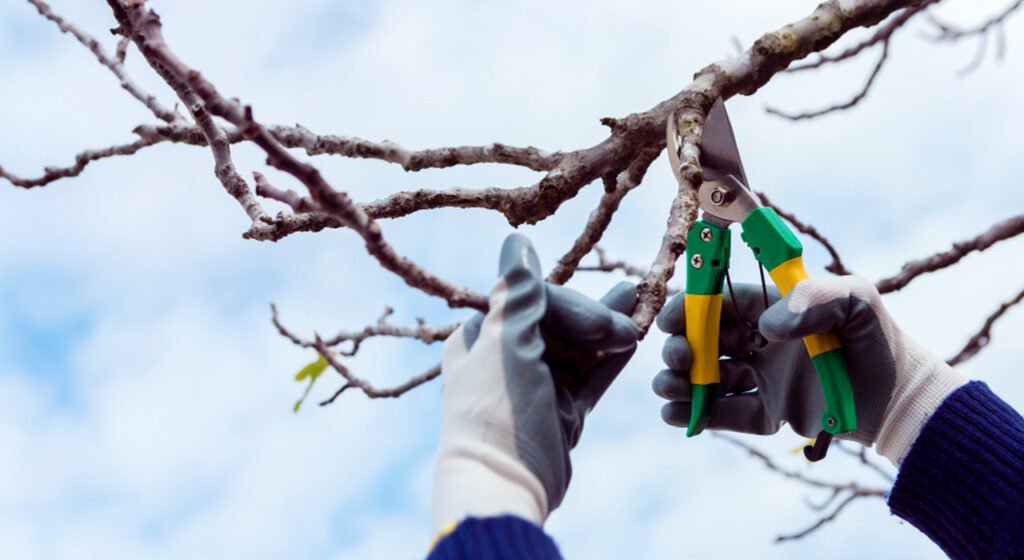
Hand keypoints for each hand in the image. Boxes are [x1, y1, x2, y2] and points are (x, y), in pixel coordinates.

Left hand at [432, 233, 639, 531]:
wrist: (503, 485)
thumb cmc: (496, 409)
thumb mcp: (506, 344)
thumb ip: (518, 293)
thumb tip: (516, 241)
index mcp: (482, 336)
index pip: (533, 299)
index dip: (571, 305)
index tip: (601, 322)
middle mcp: (507, 356)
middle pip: (559, 321)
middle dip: (596, 316)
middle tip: (630, 320)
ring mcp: (537, 385)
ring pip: (580, 347)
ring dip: (610, 328)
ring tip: (642, 300)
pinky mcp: (562, 411)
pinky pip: (591, 377)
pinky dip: (611, 360)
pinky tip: (636, 339)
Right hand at [653, 276, 964, 464]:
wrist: (902, 400)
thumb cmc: (878, 340)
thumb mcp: (855, 300)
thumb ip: (813, 297)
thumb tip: (766, 327)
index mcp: (773, 309)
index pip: (720, 303)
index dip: (690, 309)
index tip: (670, 320)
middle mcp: (762, 342)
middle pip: (706, 341)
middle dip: (681, 348)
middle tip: (679, 359)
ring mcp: (764, 379)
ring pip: (710, 379)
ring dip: (681, 382)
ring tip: (668, 389)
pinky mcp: (771, 414)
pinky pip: (729, 415)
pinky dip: (700, 415)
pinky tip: (677, 415)